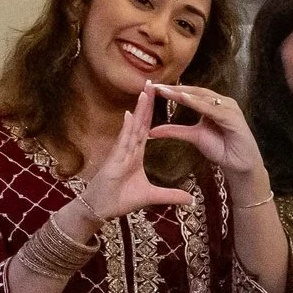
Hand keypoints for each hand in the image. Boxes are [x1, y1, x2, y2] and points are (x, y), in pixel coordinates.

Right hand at [79, 88, 196, 220]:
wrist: (101, 210)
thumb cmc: (120, 200)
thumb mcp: (152, 196)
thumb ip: (171, 195)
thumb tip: (191, 199)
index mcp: (135, 153)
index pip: (146, 128)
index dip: (153, 112)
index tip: (161, 98)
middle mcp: (127, 149)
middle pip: (139, 121)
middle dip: (146, 102)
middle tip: (153, 82)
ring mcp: (120, 153)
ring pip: (131, 127)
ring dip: (138, 110)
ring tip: (145, 92)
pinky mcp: (114, 161)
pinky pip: (121, 142)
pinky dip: (126, 128)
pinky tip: (130, 115)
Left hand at [148, 81, 263, 180]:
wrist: (239, 165)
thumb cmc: (221, 149)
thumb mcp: (193, 137)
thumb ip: (175, 131)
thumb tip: (151, 131)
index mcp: (213, 105)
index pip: (190, 94)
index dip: (172, 91)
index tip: (153, 88)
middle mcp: (222, 103)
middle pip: (195, 92)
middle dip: (175, 89)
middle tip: (156, 86)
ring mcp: (229, 108)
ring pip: (203, 98)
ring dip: (183, 93)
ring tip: (165, 91)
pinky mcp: (233, 117)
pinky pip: (212, 109)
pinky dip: (198, 104)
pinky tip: (184, 99)